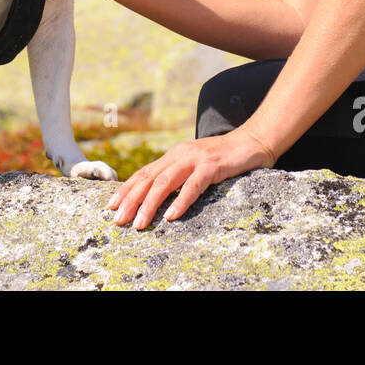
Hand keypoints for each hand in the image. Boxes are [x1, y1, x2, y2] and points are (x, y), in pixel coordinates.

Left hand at [106, 127, 275, 229]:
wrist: (253, 141)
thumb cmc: (224, 158)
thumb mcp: (195, 164)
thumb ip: (178, 175)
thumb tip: (157, 194)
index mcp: (173, 156)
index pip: (144, 173)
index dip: (126, 189)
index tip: (111, 206)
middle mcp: (179, 155)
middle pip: (148, 179)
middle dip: (130, 200)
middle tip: (117, 220)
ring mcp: (195, 159)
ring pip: (165, 182)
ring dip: (149, 204)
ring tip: (139, 224)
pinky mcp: (212, 166)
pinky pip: (193, 185)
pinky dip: (181, 200)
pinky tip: (172, 215)